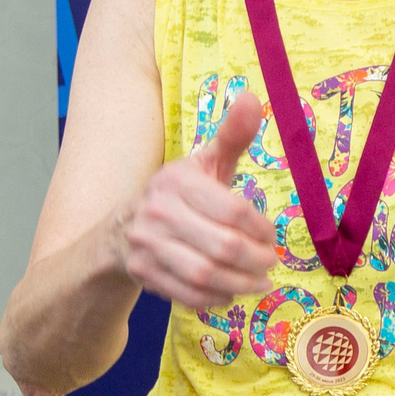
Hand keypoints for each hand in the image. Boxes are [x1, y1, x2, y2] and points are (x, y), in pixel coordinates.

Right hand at [118, 91, 277, 307]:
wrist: (121, 228)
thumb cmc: (180, 194)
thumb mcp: (205, 163)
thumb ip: (232, 136)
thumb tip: (253, 97)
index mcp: (176, 181)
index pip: (232, 210)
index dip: (261, 228)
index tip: (272, 236)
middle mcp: (156, 211)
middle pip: (222, 246)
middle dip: (256, 260)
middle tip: (272, 264)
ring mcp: (145, 244)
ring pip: (204, 274)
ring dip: (240, 283)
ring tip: (260, 283)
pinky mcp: (141, 272)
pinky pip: (185, 293)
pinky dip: (213, 298)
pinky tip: (230, 293)